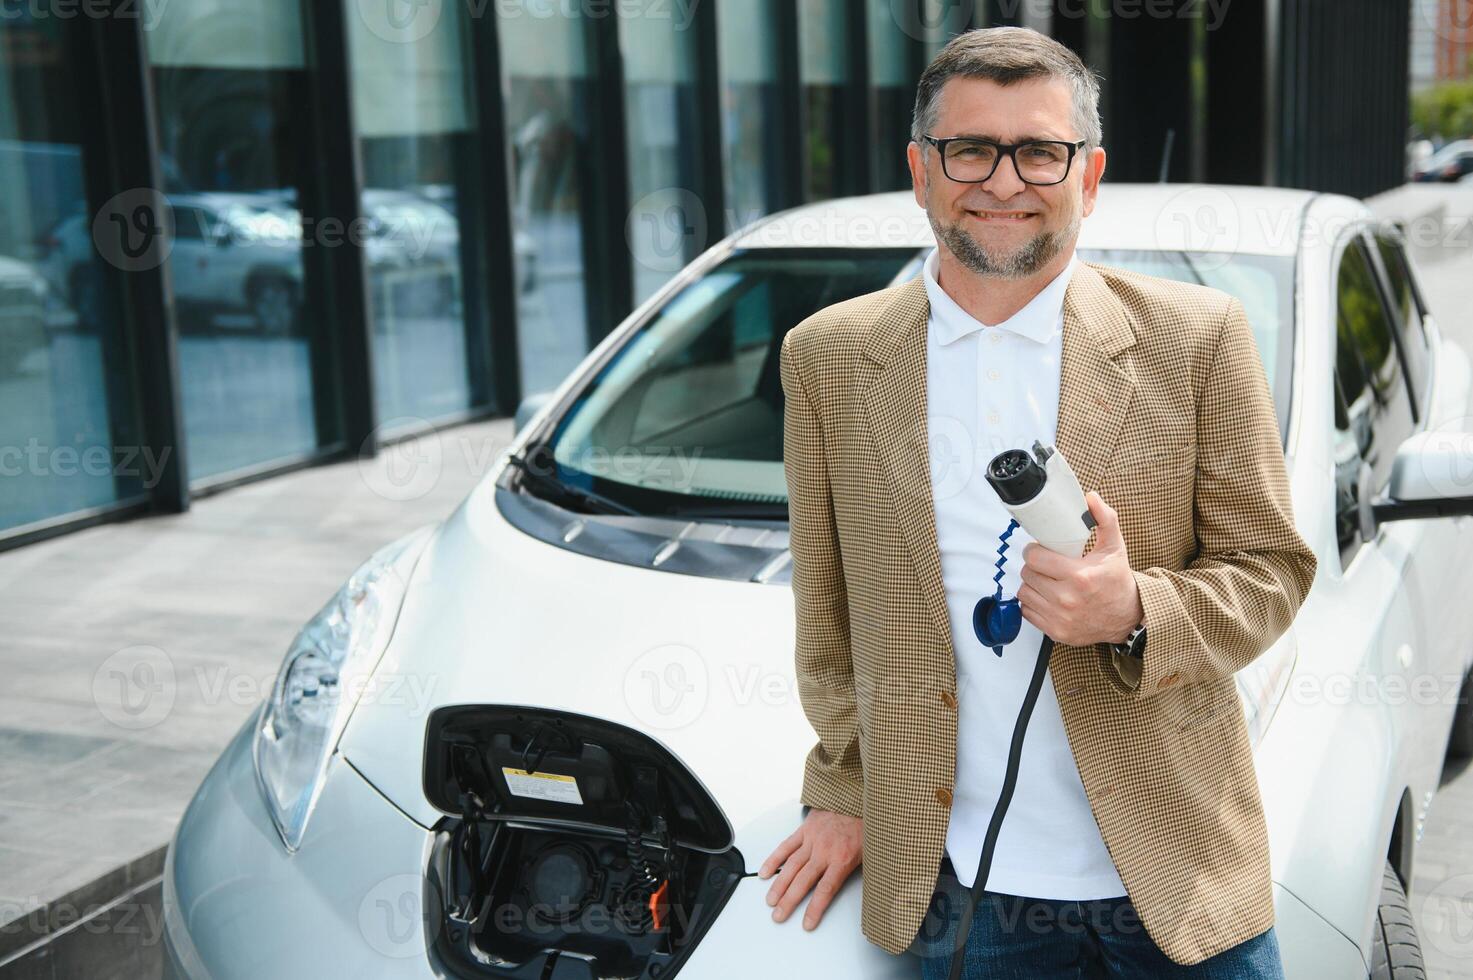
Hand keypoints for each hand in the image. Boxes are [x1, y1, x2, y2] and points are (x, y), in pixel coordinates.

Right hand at [757, 808, 862, 930]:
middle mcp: (824, 851)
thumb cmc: (863, 823)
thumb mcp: (871, 852)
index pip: (825, 890)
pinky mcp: (804, 830)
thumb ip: (863, 873)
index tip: (807, 923)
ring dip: (779, 885)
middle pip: (803, 881)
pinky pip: (786, 846)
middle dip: (789, 901)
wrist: (855, 796)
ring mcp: (812, 840)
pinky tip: (766, 872)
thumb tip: (870, 894)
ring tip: (771, 901)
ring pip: (791, 866)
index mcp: (842, 859)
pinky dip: (774, 859)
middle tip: (779, 916)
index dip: (814, 909)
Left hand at [1018, 490, 1144, 645]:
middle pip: (1027, 574)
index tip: (1040, 550)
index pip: (1034, 558)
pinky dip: (1033, 603)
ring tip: (1046, 580)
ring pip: (1024, 592)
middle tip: (1045, 565)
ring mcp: (1060, 618)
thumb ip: (1104, 519)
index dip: (1034, 551)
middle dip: (1034, 566)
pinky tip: (1046, 597)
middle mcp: (1067, 599)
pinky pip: (1027, 612)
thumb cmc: (1117, 581)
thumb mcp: (1114, 547)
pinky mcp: (1055, 632)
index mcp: (1080, 576)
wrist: (1127, 618)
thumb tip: (1090, 497)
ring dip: (1031, 584)